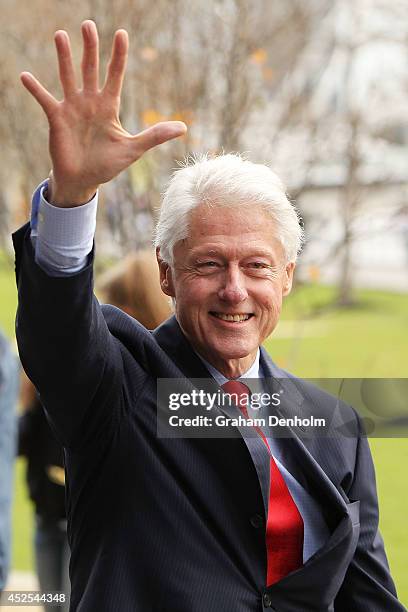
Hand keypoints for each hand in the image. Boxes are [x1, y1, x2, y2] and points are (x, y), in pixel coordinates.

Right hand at [20, 20, 186, 206]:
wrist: (84, 180)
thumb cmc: (108, 165)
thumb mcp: (133, 149)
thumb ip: (155, 135)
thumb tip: (184, 128)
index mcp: (109, 106)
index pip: (115, 75)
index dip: (118, 56)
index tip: (121, 34)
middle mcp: (90, 102)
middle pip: (90, 69)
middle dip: (90, 48)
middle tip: (88, 24)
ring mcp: (72, 108)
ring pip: (68, 76)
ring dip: (64, 57)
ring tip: (60, 35)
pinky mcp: (56, 118)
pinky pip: (44, 99)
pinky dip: (35, 89)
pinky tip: (26, 76)